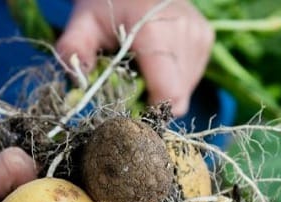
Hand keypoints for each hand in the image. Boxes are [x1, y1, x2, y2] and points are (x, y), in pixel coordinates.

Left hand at [55, 0, 214, 115]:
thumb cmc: (106, 3)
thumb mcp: (83, 24)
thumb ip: (74, 52)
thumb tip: (77, 86)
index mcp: (158, 34)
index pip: (169, 95)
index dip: (149, 112)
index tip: (129, 107)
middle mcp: (186, 36)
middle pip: (176, 98)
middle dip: (152, 100)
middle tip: (130, 83)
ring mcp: (200, 37)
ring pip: (185, 91)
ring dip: (162, 89)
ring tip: (142, 67)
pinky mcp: (206, 39)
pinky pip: (191, 77)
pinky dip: (173, 78)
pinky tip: (156, 61)